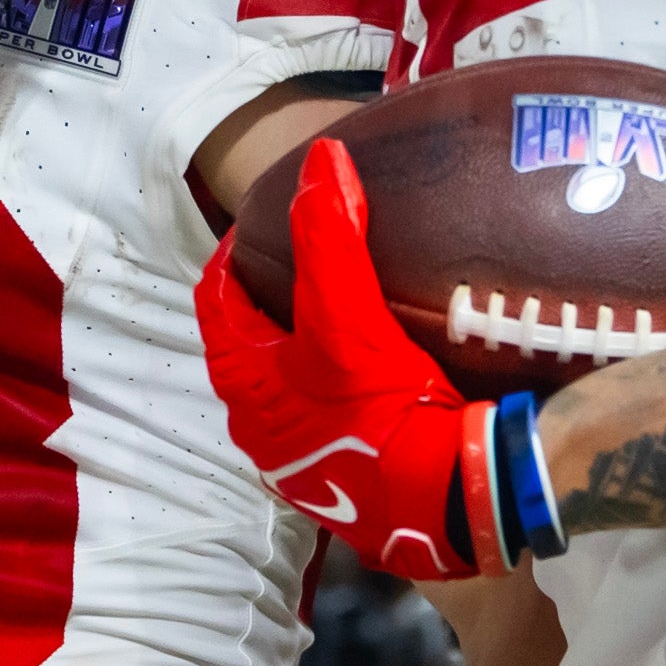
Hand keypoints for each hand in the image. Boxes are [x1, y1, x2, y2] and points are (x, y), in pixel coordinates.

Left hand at [194, 137, 524, 578]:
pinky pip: (336, 410)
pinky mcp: (351, 475)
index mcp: (243, 387)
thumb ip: (329, 237)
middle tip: (313, 252)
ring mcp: (304, 457)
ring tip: (351, 299)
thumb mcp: (348, 318)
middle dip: (275, 296)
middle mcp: (261, 428)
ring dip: (312, 340)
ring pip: (294, 379)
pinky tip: (386, 362)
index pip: (216, 299)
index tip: (266, 217)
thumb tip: (320, 158)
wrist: (449, 507)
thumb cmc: (382, 411)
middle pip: (253, 340)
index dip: (234, 252)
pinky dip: (348, 379)